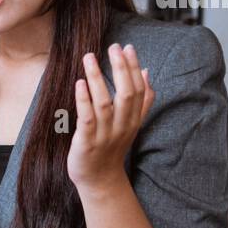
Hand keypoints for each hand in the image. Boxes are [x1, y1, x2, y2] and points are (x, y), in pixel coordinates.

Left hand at [67, 42, 153, 194]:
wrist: (100, 180)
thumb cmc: (112, 148)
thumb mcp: (131, 124)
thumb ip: (142, 100)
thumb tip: (147, 73)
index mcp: (133, 119)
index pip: (138, 89)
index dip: (133, 68)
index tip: (127, 48)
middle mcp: (122, 126)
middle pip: (126, 93)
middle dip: (120, 68)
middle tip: (113, 47)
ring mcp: (105, 134)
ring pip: (104, 102)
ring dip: (97, 78)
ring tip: (89, 57)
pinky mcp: (87, 142)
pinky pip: (87, 118)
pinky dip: (84, 100)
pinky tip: (80, 83)